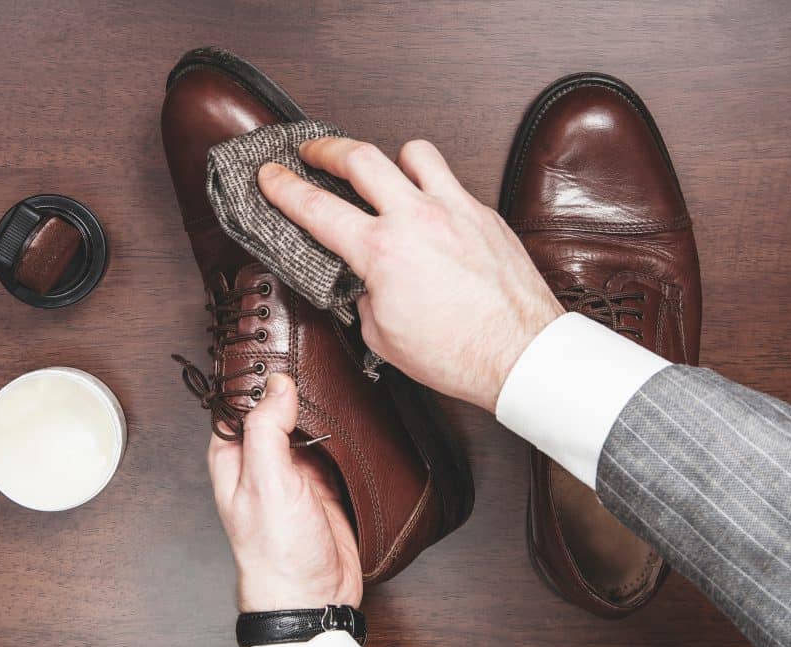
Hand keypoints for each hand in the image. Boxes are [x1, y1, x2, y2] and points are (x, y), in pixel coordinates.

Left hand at [207, 372, 361, 612]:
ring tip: (333, 378)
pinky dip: (341, 432)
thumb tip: (277, 385)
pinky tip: (351, 416)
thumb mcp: (266, 483)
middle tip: (311, 355)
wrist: (313, 596)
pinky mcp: (323, 484)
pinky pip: (331, 446)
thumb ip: (267, 430)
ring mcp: (293, 473)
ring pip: (304, 425)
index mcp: (233, 458)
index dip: (253, 375)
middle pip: (273, 410)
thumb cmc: (275, 552)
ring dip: (319, 409)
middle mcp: (260, 462)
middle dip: (291, 387)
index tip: (274, 347)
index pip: (237, 403)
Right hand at [257, 137, 563, 412]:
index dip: (284, 187)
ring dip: (390, 158)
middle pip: (360, 156)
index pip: (316, 207)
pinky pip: (451, 182)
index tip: (271, 174)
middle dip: (327, 148)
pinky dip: (431, 188)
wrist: (519, 355)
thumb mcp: (383, 336)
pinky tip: (429, 212)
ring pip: (414, 152)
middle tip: (313, 150)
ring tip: (383, 173)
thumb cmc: (457, 354)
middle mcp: (417, 219)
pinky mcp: (485, 215)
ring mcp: (455, 210)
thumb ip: (364, 297)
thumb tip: (364, 282)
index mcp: (382, 252)